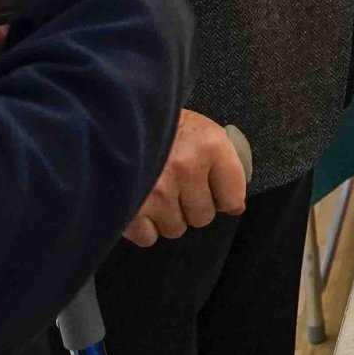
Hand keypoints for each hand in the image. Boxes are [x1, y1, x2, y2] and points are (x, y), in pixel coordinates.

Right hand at [125, 110, 248, 246]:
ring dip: (167, 216)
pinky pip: (148, 237)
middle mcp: (187, 168)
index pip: (233, 197)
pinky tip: (141, 204)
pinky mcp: (131, 208)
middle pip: (203, 217)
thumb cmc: (164, 126)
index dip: (222, 197)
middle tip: (177, 187)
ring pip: (176, 228)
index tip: (210, 190)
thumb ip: (224, 166)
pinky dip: (144, 227)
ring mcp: (158, 190)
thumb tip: (236, 208)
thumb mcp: (201, 131)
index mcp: (210, 145)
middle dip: (192, 207)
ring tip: (156, 192)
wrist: (117, 117)